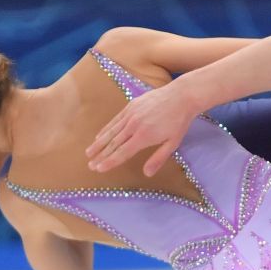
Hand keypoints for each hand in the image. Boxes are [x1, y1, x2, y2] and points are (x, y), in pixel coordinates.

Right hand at [85, 80, 200, 176]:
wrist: (181, 95)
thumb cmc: (179, 121)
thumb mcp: (173, 143)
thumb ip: (158, 158)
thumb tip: (147, 174)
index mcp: (144, 137)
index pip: (122, 152)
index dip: (109, 162)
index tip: (99, 169)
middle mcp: (134, 126)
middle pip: (113, 144)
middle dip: (101, 155)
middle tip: (90, 165)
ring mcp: (131, 114)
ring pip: (111, 132)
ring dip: (99, 143)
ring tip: (89, 153)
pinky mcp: (131, 106)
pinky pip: (115, 120)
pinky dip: (106, 129)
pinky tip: (99, 136)